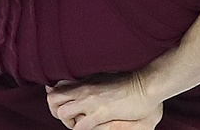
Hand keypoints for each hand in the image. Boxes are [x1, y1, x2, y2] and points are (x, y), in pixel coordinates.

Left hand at [45, 72, 161, 129]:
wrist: (146, 83)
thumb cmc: (130, 80)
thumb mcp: (106, 75)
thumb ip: (92, 79)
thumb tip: (80, 83)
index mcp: (85, 79)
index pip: (56, 87)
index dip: (55, 97)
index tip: (62, 102)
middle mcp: (84, 89)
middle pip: (52, 100)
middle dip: (56, 110)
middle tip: (69, 116)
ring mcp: (90, 100)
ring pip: (61, 113)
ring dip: (67, 121)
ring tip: (79, 123)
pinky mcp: (100, 112)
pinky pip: (79, 127)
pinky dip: (80, 129)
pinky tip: (90, 127)